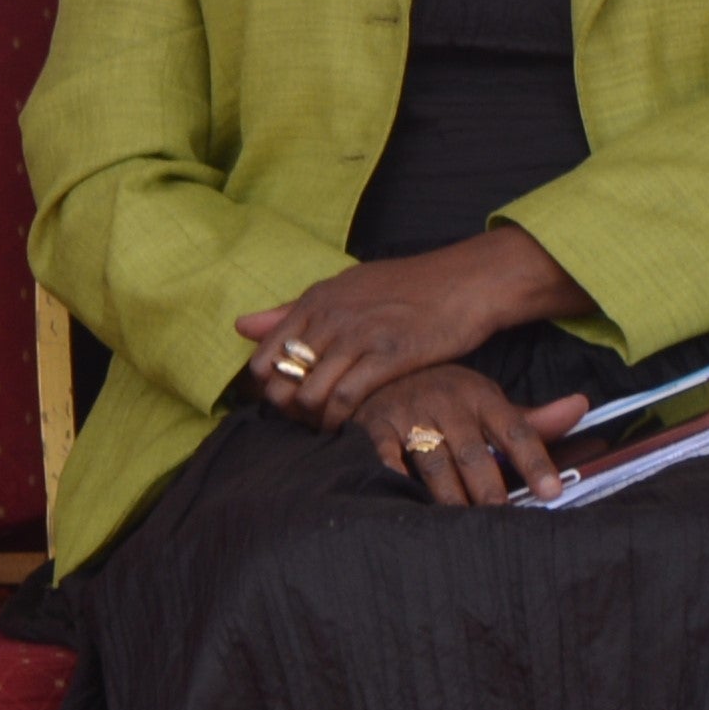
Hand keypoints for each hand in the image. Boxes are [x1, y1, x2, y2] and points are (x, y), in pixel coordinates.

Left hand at [238, 229, 584, 427]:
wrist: (466, 281)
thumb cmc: (406, 288)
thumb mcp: (343, 288)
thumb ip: (291, 311)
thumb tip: (241, 326)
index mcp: (314, 301)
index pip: (263, 357)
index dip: (267, 389)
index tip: (284, 402)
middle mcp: (329, 318)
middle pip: (280, 380)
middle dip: (286, 410)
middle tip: (304, 421)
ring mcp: (358, 336)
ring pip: (308, 393)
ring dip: (312, 420)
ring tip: (326, 427)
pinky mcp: (390, 356)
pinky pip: (346, 398)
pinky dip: (340, 420)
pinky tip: (348, 428)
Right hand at [361, 361, 590, 506]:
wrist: (384, 367)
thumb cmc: (445, 395)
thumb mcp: (488, 401)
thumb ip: (534, 417)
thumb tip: (582, 406)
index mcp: (482, 397)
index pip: (516, 432)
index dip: (535, 463)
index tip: (552, 493)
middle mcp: (447, 402)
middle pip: (473, 452)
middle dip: (488, 488)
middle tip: (500, 518)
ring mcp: (409, 411)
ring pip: (432, 460)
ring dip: (446, 493)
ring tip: (459, 524)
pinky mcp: (375, 422)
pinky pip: (385, 452)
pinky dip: (393, 473)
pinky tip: (404, 494)